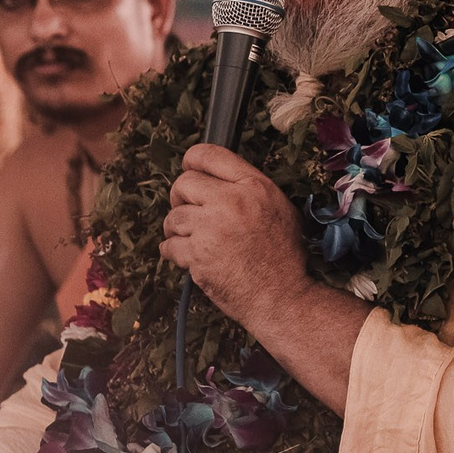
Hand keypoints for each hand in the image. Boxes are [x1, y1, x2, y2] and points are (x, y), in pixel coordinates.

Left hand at [161, 144, 309, 330]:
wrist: (281, 297)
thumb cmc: (284, 257)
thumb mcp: (281, 210)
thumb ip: (251, 190)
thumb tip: (219, 180)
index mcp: (254, 187)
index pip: (210, 155)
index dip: (192, 160)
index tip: (189, 170)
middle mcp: (231, 202)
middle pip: (184, 183)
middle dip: (181, 198)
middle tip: (190, 213)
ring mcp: (211, 229)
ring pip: (173, 217)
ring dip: (177, 230)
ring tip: (193, 241)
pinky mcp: (197, 255)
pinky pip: (169, 245)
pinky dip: (174, 252)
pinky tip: (189, 258)